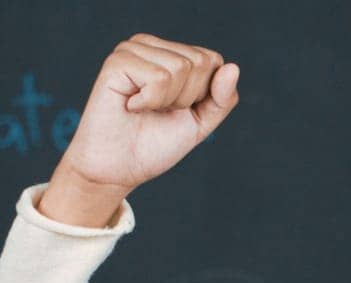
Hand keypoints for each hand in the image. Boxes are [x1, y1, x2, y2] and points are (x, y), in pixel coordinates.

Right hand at [53, 33, 239, 195]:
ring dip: (168, 101)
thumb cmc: (155, 144)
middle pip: (201, 62)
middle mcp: (151, 46)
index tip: (177, 109)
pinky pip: (160, 77)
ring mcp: (133, 50)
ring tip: (144, 109)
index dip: (204, 94)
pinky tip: (131, 107)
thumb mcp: (200, 122)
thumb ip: (222, 98)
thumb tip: (233, 67)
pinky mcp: (118, 61)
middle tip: (158, 111)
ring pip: (182, 67)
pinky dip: (151, 101)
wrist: (120, 168)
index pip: (213, 60)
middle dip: (187, 97)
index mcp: (171, 53)